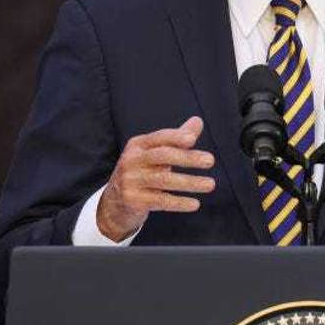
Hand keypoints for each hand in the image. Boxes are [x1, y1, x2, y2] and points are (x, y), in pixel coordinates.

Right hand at [96, 116, 215, 241]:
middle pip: (162, 156)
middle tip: (210, 160)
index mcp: (137, 145)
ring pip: (163, 180)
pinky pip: (160, 201)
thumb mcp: (154, 154)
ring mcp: (130, 181)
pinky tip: (195, 203)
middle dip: (188, 158)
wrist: (114, 202)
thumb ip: (176, 139)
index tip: (192, 139)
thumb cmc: (141, 173)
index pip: (159, 138)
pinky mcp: (133, 200)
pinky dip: (179, 202)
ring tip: (210, 184)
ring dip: (190, 182)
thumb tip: (198, 121)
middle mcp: (131, 161)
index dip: (175, 137)